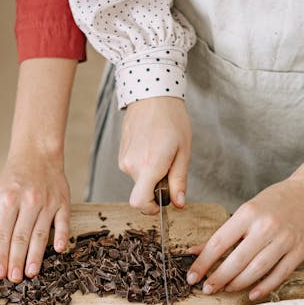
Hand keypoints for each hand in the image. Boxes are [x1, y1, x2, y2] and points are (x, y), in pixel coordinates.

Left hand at [0, 150, 70, 280]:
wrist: (37, 154)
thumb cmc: (14, 178)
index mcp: (7, 200)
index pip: (1, 233)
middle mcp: (27, 201)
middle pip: (20, 237)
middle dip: (16, 260)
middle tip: (13, 279)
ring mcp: (47, 202)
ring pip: (40, 233)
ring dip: (35, 256)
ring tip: (30, 273)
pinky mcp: (62, 202)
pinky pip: (63, 222)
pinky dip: (61, 236)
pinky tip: (58, 250)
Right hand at [119, 97, 190, 212]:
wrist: (151, 95)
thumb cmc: (172, 120)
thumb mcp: (183, 152)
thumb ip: (179, 180)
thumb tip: (178, 203)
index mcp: (149, 166)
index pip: (139, 202)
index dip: (151, 209)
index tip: (162, 203)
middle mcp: (132, 166)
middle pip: (142, 191)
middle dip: (157, 186)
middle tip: (170, 165)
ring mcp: (124, 160)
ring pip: (139, 180)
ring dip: (151, 173)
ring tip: (161, 150)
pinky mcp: (121, 154)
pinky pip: (134, 169)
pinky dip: (144, 165)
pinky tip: (152, 146)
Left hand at [186, 178, 303, 299]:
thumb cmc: (276, 202)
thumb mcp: (246, 210)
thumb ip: (223, 234)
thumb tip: (195, 252)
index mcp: (248, 213)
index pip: (219, 242)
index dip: (203, 263)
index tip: (192, 276)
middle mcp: (266, 226)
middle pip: (237, 260)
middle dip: (218, 278)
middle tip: (207, 288)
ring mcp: (284, 239)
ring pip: (257, 269)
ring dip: (238, 283)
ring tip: (226, 289)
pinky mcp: (299, 251)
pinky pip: (279, 274)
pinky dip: (264, 287)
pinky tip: (251, 293)